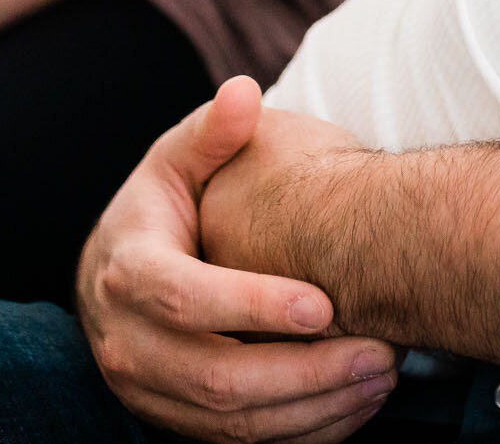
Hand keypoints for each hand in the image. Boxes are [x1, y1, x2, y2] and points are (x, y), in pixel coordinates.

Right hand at [78, 78, 399, 441]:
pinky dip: (304, 430)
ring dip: (315, 406)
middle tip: (380, 352)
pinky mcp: (176, 419)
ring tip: (383, 375)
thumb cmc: (163, 206)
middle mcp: (128, 344)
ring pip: (232, 422)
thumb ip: (214, 131)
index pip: (184, 299)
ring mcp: (150, 391)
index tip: (324, 302)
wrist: (116, 275)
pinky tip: (357, 403)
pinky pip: (241, 441)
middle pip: (216, 377)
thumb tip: (243, 91)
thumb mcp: (177, 160)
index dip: (253, 306)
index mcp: (127, 273)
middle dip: (305, 372)